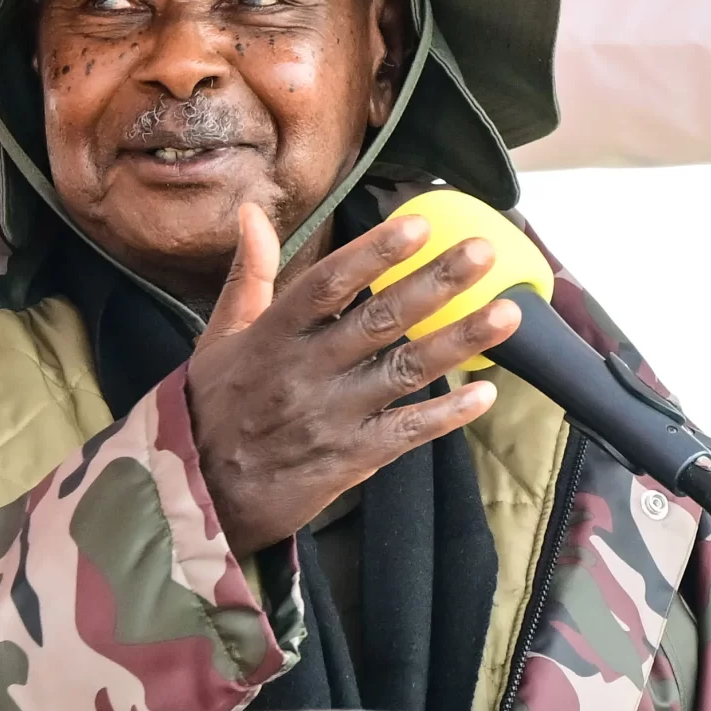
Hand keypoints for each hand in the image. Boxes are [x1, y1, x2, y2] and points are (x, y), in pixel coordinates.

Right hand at [186, 203, 523, 553]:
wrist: (201, 498)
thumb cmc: (213, 408)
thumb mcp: (219, 337)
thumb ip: (248, 275)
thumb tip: (254, 211)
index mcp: (272, 337)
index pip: (327, 285)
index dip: (373, 254)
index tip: (418, 226)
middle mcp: (305, 373)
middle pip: (378, 321)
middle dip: (435, 284)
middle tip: (483, 252)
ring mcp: (331, 417)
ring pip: (404, 372)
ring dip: (459, 340)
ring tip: (509, 312)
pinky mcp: (350, 458)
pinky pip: (406, 432)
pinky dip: (446, 415)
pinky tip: (485, 393)